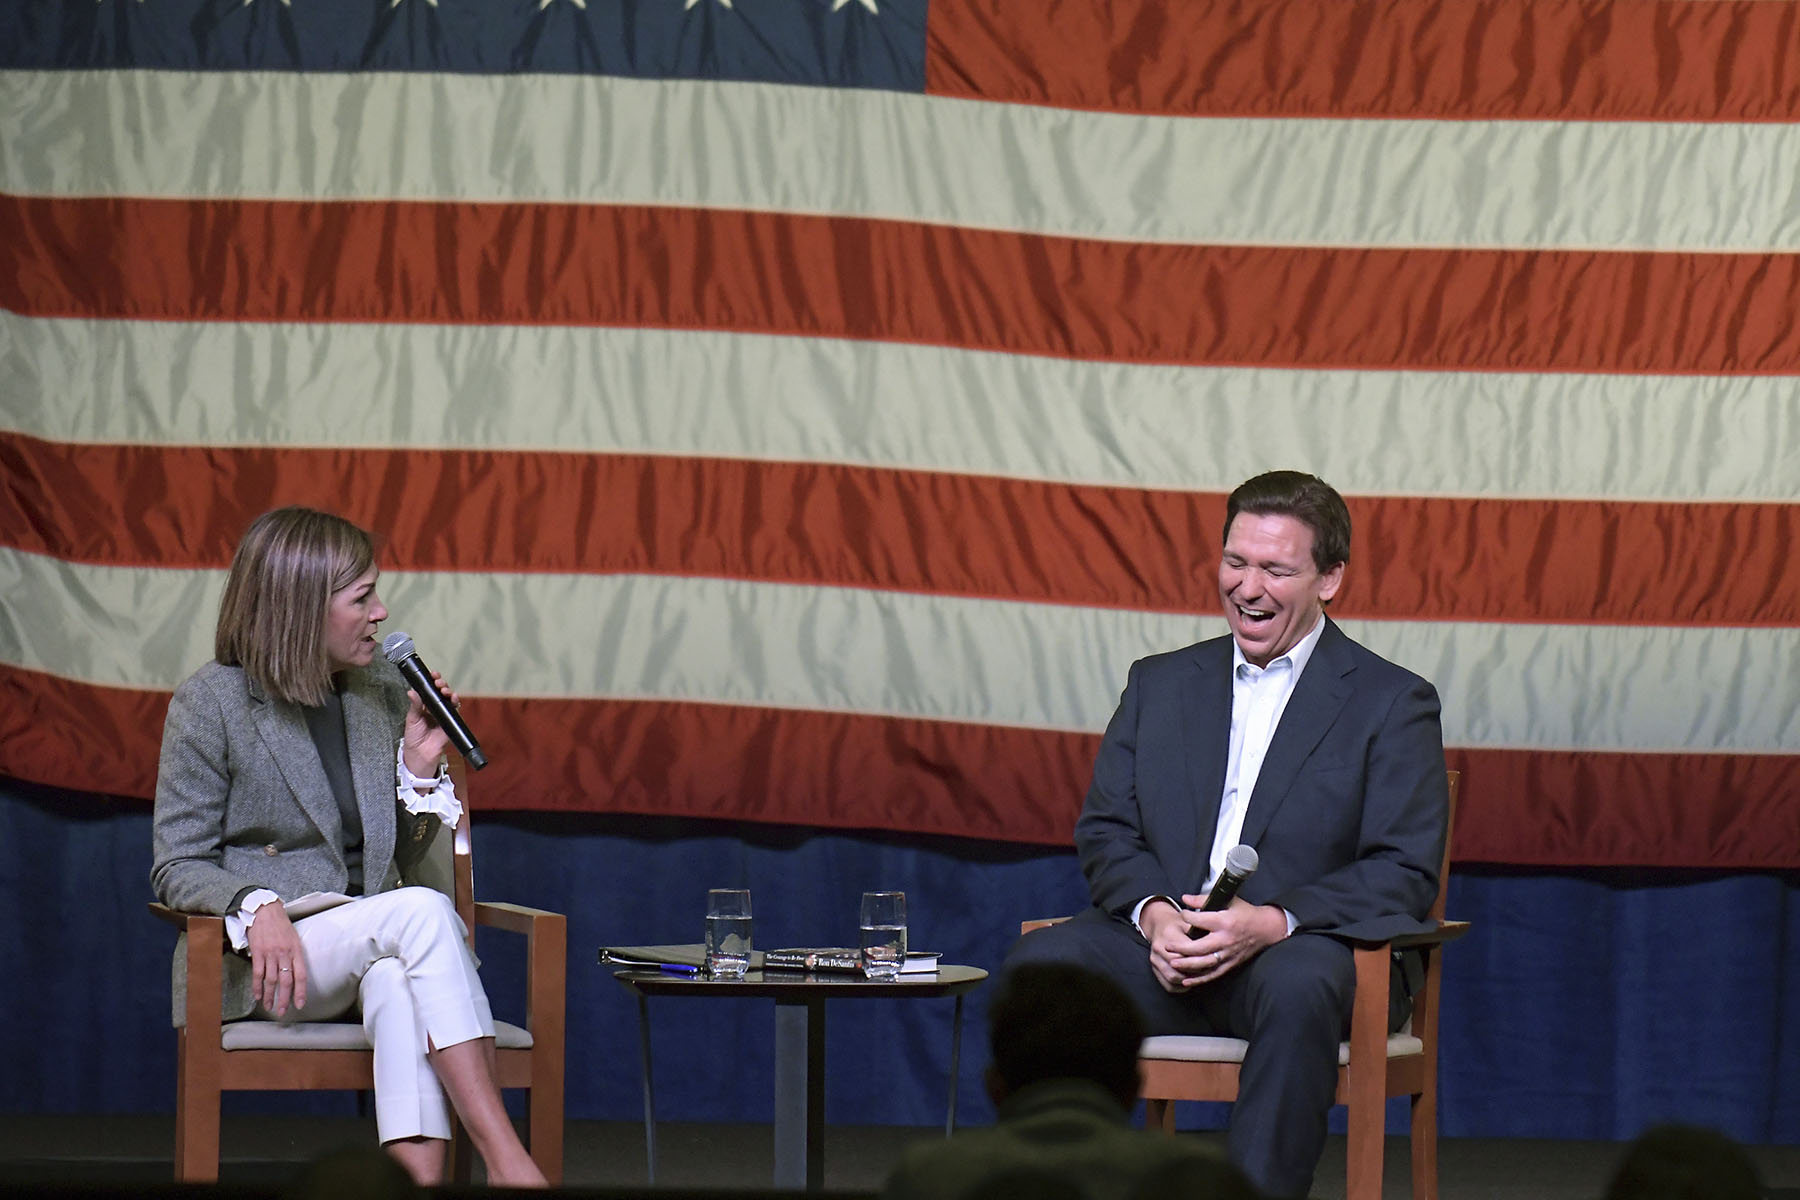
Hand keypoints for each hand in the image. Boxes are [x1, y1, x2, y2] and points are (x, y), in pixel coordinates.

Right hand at [245, 901, 306, 1015]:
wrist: (265, 910)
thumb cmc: (281, 925)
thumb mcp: (294, 938)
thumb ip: (295, 955)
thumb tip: (295, 974)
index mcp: (296, 950)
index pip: (301, 975)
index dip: (301, 991)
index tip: (300, 1004)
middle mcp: (284, 954)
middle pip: (286, 981)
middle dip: (284, 999)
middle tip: (283, 1012)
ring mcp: (270, 954)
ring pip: (271, 980)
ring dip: (270, 996)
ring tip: (270, 1007)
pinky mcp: (257, 953)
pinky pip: (258, 973)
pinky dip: (257, 986)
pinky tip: (258, 996)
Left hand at [403, 670, 459, 777]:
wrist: (420, 753)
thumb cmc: (414, 738)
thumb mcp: (412, 719)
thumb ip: (415, 705)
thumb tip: (412, 691)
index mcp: (424, 705)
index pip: (429, 690)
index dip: (432, 681)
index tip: (432, 675)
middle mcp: (435, 708)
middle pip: (441, 691)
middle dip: (441, 684)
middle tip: (438, 682)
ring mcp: (443, 714)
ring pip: (449, 698)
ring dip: (448, 691)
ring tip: (444, 690)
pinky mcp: (451, 721)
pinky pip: (455, 709)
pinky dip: (455, 702)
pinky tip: (453, 698)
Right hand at [1140, 899, 1212, 993]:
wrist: (1159, 925)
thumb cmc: (1176, 924)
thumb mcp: (1187, 922)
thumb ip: (1198, 930)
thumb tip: (1212, 940)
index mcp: (1168, 935)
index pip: (1185, 952)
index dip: (1199, 958)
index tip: (1210, 959)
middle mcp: (1158, 948)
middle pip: (1178, 967)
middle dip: (1194, 970)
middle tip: (1207, 970)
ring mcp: (1155, 959)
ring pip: (1172, 977)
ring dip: (1187, 980)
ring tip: (1199, 977)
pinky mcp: (1154, 968)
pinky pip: (1168, 984)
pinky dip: (1180, 987)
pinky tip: (1189, 982)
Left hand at [1178, 895, 1289, 984]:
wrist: (1266, 929)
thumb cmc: (1246, 913)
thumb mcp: (1228, 900)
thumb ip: (1204, 899)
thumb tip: (1185, 899)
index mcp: (1224, 922)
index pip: (1200, 920)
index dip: (1187, 916)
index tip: (1181, 914)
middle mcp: (1225, 939)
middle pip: (1200, 947)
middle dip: (1182, 948)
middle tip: (1168, 947)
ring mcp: (1228, 954)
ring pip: (1205, 963)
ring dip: (1187, 964)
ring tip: (1173, 963)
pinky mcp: (1231, 964)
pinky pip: (1213, 974)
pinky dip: (1199, 979)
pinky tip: (1186, 980)